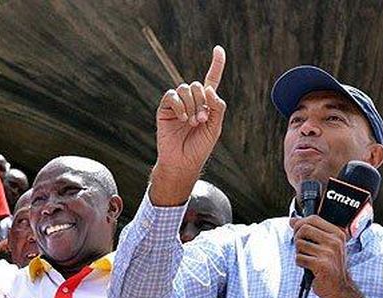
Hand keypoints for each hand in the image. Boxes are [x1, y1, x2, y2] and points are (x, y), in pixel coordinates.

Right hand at [150, 46, 226, 205]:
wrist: (182, 163)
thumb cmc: (199, 148)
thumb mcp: (215, 128)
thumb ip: (217, 107)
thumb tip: (210, 88)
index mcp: (205, 104)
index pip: (211, 80)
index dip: (216, 65)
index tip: (218, 49)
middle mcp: (191, 101)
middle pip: (198, 86)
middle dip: (203, 101)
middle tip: (202, 120)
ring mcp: (177, 104)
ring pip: (186, 89)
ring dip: (192, 105)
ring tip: (193, 123)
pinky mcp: (164, 109)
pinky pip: (172, 96)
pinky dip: (180, 105)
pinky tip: (183, 119)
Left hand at [290, 215, 364, 297]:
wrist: (339, 288)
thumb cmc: (330, 266)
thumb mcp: (325, 245)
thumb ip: (310, 231)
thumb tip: (292, 220)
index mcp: (337, 234)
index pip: (313, 218)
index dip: (300, 223)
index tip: (298, 231)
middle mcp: (335, 241)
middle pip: (304, 229)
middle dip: (297, 238)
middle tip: (301, 248)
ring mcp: (329, 253)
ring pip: (299, 244)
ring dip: (299, 253)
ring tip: (309, 259)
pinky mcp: (321, 265)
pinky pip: (299, 258)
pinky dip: (300, 263)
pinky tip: (309, 268)